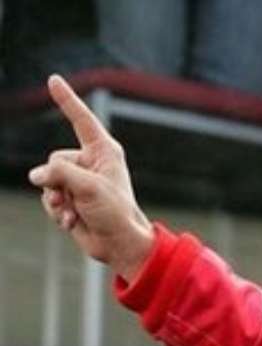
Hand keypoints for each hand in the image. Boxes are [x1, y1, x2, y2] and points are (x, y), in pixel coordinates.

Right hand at [27, 75, 153, 282]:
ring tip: (75, 212)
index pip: (81, 120)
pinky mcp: (71, 198)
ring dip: (57, 200)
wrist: (119, 244)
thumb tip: (37, 175)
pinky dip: (57, 211)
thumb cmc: (115, 213)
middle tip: (76, 199)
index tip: (54, 79)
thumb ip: (59, 174)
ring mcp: (79, 181)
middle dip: (59, 182)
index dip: (67, 100)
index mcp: (104, 152)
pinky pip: (48, 197)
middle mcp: (91, 163)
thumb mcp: (89, 188)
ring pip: (47, 180)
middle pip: (54, 159)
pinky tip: (73, 222)